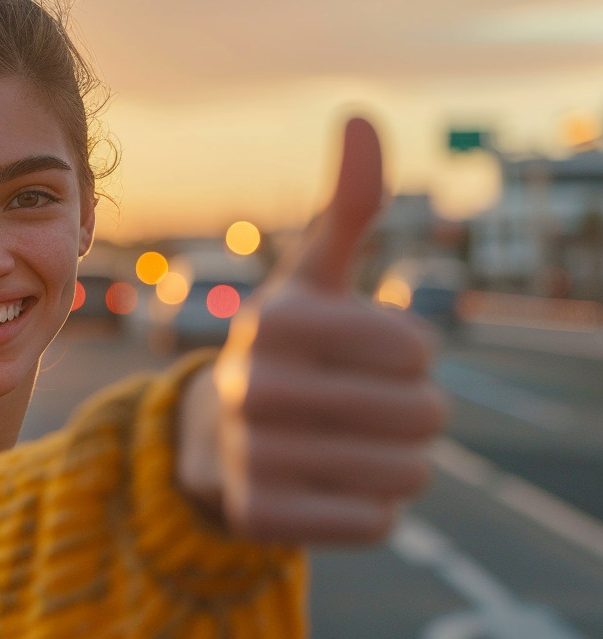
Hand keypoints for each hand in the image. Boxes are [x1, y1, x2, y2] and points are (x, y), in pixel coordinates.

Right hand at [180, 117, 447, 543]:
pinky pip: (373, 523)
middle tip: (376, 408)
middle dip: (417, 414)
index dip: (413, 355)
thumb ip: (347, 205)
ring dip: (400, 463)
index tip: (376, 355)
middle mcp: (250, 385)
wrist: (216, 438)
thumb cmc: (290, 351)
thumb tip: (361, 115)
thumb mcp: (315, 280)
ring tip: (361, 446)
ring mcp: (249, 454)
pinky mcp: (257, 516)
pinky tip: (333, 486)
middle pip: (422, 415)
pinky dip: (370, 508)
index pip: (415, 348)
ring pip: (405, 473)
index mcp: (273, 320)